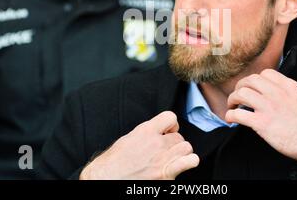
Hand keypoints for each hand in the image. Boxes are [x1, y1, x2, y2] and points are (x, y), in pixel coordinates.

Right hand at [80, 111, 198, 179]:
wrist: (106, 179)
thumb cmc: (112, 164)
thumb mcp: (127, 139)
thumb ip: (145, 134)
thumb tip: (155, 132)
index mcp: (145, 131)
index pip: (170, 117)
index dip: (171, 125)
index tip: (168, 131)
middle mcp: (155, 143)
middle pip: (179, 136)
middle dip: (173, 143)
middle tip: (165, 150)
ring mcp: (162, 158)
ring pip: (186, 147)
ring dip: (181, 153)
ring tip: (173, 158)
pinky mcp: (165, 173)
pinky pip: (189, 162)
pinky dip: (189, 162)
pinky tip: (183, 164)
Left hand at [225, 69, 296, 178]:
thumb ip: (285, 92)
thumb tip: (269, 91)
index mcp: (288, 86)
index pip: (265, 73)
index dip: (255, 80)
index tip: (251, 88)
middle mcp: (277, 93)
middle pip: (250, 80)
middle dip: (240, 86)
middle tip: (238, 95)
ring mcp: (268, 107)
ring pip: (241, 93)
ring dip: (232, 99)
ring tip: (232, 106)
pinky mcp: (262, 123)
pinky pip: (238, 114)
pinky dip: (230, 115)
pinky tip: (231, 119)